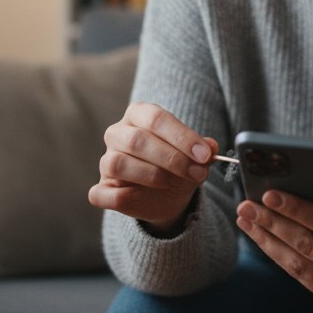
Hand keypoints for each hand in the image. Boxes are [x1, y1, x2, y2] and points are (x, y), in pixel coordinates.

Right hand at [88, 102, 218, 236]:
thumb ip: (203, 150)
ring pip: (118, 163)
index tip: (205, 155)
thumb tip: (211, 147)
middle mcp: (117, 133)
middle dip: (172, 158)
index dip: (182, 137)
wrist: (166, 196)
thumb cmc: (177, 167)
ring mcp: (106, 161)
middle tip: (197, 173)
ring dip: (152, 175)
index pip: (156, 118)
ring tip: (176, 183)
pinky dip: (122, 197)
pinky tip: (142, 198)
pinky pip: (101, 193)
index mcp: (138, 115)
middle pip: (137, 139)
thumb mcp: (194, 156)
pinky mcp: (101, 188)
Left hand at [235, 185, 312, 305]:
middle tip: (247, 206)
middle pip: (307, 246)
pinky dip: (278, 256)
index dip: (297, 209)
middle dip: (272, 224)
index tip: (270, 194)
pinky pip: (300, 276)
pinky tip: (262, 237)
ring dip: (267, 241)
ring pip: (297, 265)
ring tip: (246, 220)